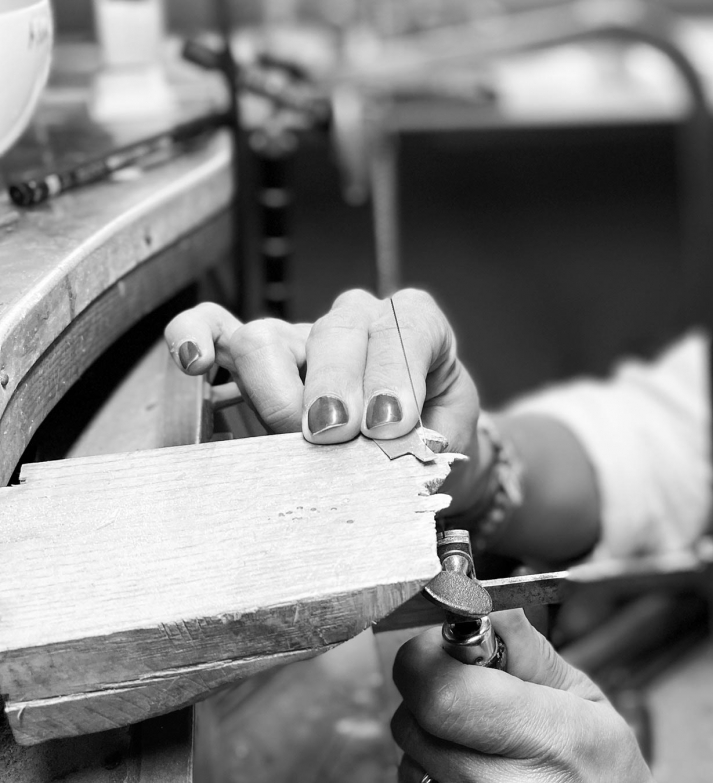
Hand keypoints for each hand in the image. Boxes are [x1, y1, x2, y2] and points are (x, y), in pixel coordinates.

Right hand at [164, 288, 480, 474]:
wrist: (416, 444)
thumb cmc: (431, 433)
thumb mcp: (447, 439)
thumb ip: (424, 445)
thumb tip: (390, 464)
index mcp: (414, 325)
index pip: (404, 327)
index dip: (394, 376)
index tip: (389, 426)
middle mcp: (356, 318)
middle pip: (334, 333)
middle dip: (334, 390)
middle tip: (336, 440)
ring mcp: (301, 334)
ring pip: (268, 339)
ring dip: (276, 394)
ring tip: (292, 438)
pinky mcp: (256, 355)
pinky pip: (213, 327)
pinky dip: (196, 338)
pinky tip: (195, 365)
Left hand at [392, 611, 693, 782]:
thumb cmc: (611, 779)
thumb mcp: (585, 698)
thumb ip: (524, 649)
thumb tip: (475, 607)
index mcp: (555, 742)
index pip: (442, 691)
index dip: (424, 659)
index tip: (436, 649)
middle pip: (414, 723)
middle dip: (429, 697)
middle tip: (469, 698)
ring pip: (409, 765)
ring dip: (434, 746)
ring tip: (485, 751)